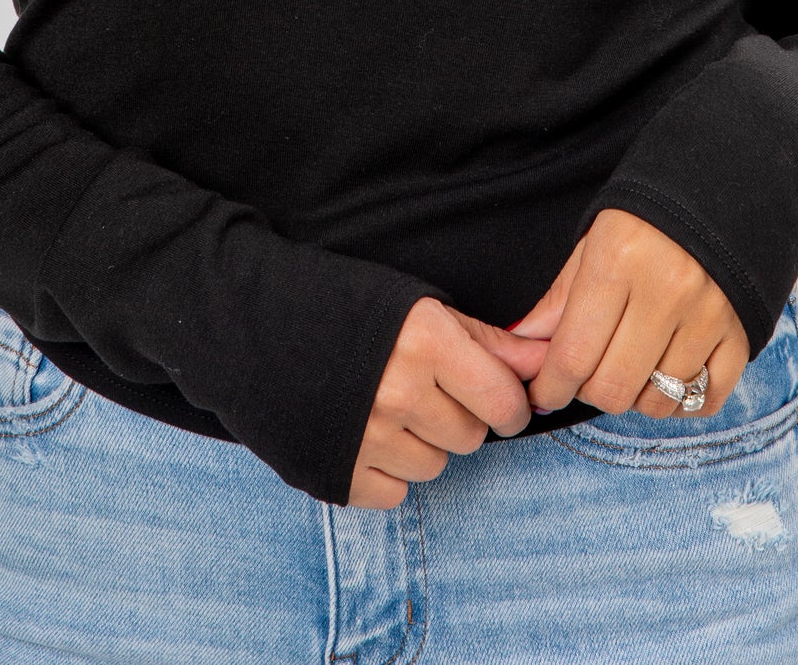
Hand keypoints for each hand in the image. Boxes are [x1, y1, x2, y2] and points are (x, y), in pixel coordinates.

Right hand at [349, 296, 547, 507]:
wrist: (253, 323)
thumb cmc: (343, 304)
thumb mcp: (418, 306)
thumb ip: (485, 340)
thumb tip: (544, 362)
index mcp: (424, 342)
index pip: (503, 401)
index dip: (507, 404)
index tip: (497, 400)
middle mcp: (398, 393)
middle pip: (470, 437)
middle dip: (459, 416)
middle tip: (426, 391)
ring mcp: (366, 437)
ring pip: (435, 466)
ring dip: (423, 444)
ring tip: (389, 407)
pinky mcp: (337, 473)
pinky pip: (394, 492)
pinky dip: (386, 469)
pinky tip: (365, 432)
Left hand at [508, 209, 749, 418]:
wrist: (724, 185)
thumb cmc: (647, 218)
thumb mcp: (594, 241)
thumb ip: (560, 298)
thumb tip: (523, 344)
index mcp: (618, 261)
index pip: (573, 355)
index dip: (550, 387)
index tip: (543, 393)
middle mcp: (666, 292)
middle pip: (612, 388)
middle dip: (589, 393)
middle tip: (587, 375)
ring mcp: (708, 317)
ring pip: (657, 401)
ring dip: (634, 398)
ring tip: (629, 368)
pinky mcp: (742, 335)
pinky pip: (705, 401)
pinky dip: (680, 402)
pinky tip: (667, 377)